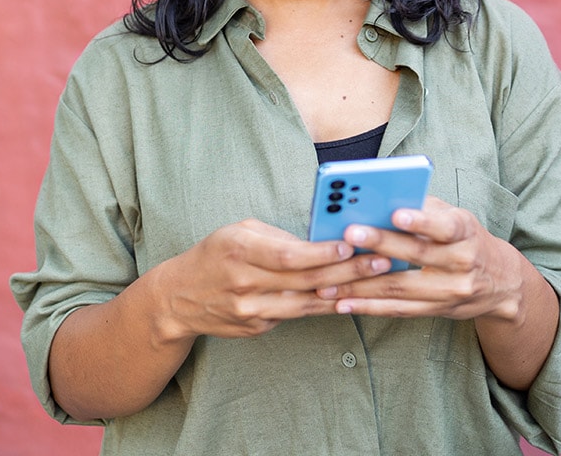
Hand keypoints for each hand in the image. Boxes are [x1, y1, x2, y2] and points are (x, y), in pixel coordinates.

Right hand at [154, 218, 392, 340]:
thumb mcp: (239, 232)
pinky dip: (324, 305)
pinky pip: (297, 315)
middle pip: (305, 280)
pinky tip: (349, 296)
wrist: (179, 299)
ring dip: (345, 292)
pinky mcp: (257, 328)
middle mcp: (245, 284)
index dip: (322, 252)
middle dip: (347, 270)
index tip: (352, 243)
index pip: (288, 255)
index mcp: (238, 250)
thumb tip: (321, 239)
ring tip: (376, 281)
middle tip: (381, 260)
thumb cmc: (215, 254)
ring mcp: (251, 311)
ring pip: (307, 304)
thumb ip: (277, 237)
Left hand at [316, 196, 522, 321]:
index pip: (445, 226)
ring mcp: (450, 291)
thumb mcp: (456, 217)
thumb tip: (379, 195)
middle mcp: (462, 263)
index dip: (421, 221)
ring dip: (362, 284)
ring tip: (329, 280)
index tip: (396, 213)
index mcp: (465, 233)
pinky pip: (398, 310)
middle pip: (417, 255)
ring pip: (401, 288)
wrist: (502, 283)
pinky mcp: (436, 311)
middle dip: (380, 244)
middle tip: (349, 234)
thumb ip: (423, 207)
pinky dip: (368, 307)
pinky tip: (342, 303)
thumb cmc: (466, 238)